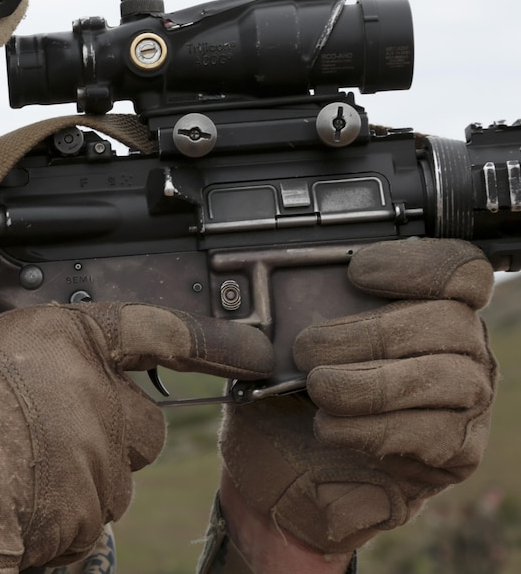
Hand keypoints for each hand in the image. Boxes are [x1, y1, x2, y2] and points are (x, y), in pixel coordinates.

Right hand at [0, 302, 273, 572]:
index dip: (209, 343)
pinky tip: (17, 503)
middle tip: (56, 438)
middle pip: (142, 426)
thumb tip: (60, 378)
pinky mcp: (89, 515)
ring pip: (112, 479)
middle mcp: (100, 397)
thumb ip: (43, 358)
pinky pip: (89, 519)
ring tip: (15, 473)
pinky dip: (61, 518)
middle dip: (113, 435)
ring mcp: (100, 459)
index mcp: (73, 342)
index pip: (157, 332)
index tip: (248, 353)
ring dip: (79, 480)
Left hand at [219, 238, 496, 554]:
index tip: (356, 271)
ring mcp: (467, 402)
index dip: (415, 264)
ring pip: (451, 379)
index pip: (458, 270)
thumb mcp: (278, 349)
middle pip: (450, 322)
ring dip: (373, 383)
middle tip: (309, 349)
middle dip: (372, 332)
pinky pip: (434, 434)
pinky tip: (329, 428)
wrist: (278, 470)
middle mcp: (461, 349)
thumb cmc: (284, 400)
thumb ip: (291, 316)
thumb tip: (267, 300)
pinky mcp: (457, 453)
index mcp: (427, 306)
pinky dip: (374, 429)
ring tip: (319, 389)